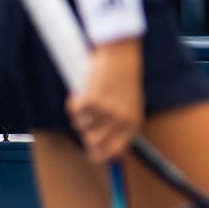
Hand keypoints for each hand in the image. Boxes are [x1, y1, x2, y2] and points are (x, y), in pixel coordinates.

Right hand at [68, 40, 143, 163]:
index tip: (90, 151)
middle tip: (87, 117)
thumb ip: (117, 126)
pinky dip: (74, 101)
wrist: (122, 53)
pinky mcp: (91, 100)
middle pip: (92, 142)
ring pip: (81, 126)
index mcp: (134, 123)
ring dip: (80, 114)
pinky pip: (74, 111)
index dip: (99, 154)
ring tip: (88, 98)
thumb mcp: (128, 104)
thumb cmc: (123, 79)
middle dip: (85, 132)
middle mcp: (121, 120)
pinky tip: (82, 90)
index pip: (114, 152)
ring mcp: (106, 111)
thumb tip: (94, 151)